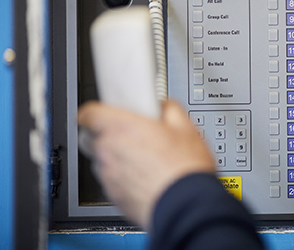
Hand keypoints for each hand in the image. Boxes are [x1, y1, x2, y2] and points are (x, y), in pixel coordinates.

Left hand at [78, 100, 214, 228]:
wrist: (185, 206)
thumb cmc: (183, 169)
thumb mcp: (186, 128)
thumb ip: (169, 109)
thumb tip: (165, 107)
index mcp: (121, 128)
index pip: (88, 113)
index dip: (97, 111)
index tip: (108, 112)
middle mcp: (108, 151)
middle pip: (94, 137)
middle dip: (112, 135)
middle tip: (135, 136)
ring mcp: (108, 176)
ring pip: (103, 160)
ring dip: (119, 158)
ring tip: (146, 160)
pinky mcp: (114, 196)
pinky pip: (113, 181)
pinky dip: (124, 178)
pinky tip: (147, 177)